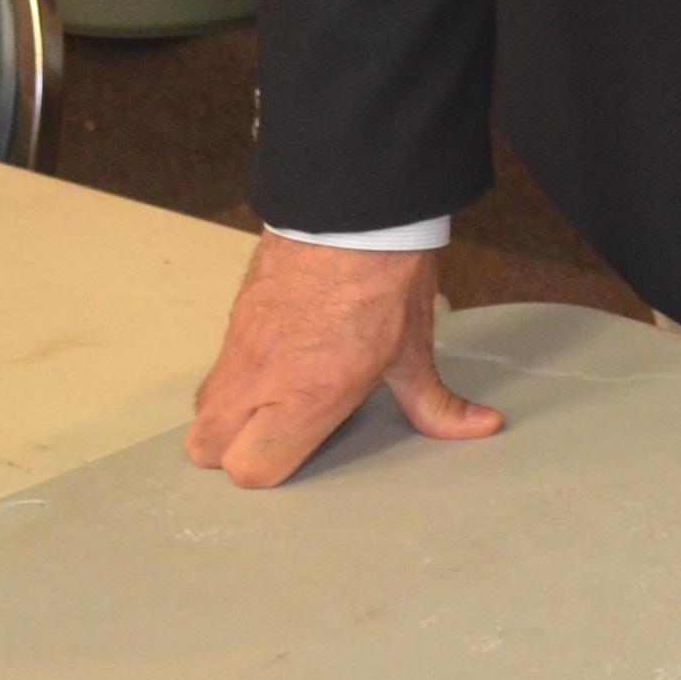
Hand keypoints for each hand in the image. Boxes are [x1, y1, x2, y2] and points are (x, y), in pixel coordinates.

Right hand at [185, 235, 501, 488]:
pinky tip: (274, 362)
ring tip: (272, 402)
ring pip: (201, 410)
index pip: (251, 469)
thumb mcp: (414, 349)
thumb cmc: (387, 277)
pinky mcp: (232, 318)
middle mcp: (260, 378)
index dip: (271, 470)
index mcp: (307, 395)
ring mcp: (238, 347)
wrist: (357, 209)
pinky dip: (232, 378)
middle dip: (235, 452)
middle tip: (278, 435)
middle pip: (206, 450)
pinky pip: (213, 368)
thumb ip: (433, 404)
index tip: (301, 453)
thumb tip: (479, 427)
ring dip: (227, 417)